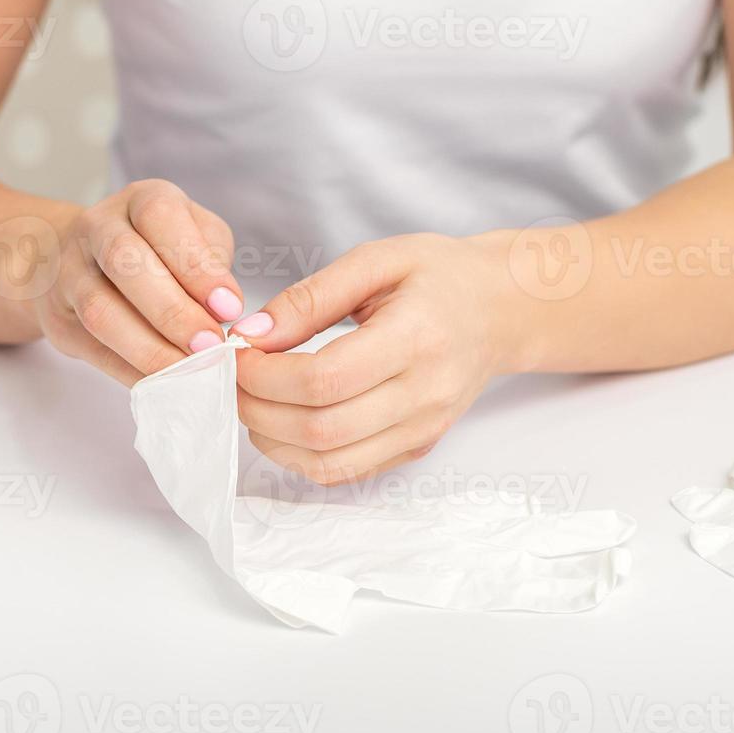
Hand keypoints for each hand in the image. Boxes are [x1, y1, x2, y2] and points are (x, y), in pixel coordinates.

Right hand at [34, 180, 244, 384]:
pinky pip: (94, 349)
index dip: (196, 265)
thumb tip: (224, 310)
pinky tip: (168, 385)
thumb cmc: (157, 248)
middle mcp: (97, 227)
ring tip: (191, 372)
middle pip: (125, 263)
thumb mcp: (194, 235)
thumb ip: (211, 262)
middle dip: (173, 311)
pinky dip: (133, 372)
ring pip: (101, 311)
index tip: (230, 308)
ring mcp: (69, 272)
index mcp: (140, 200)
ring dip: (150, 348)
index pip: (161, 219)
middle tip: (211, 346)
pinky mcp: (58, 319)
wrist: (75, 259)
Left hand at [230, 232, 524, 485]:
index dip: (265, 375)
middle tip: (233, 379)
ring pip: (330, 462)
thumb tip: (252, 335)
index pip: (324, 380)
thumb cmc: (439, 275)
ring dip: (274, 440)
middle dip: (257, 409)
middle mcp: (425, 395)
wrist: (500, 308)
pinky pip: (347, 471)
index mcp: (417, 338)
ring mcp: (424, 429)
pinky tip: (285, 421)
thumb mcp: (376, 261)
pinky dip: (302, 455)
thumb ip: (309, 298)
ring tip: (253, 401)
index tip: (237, 352)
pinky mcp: (418, 448)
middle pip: (322, 429)